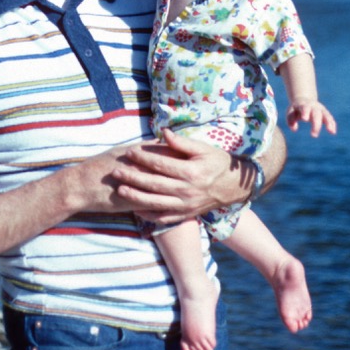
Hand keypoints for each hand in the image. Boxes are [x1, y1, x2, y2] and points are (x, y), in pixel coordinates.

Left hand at [108, 130, 242, 225]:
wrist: (234, 187)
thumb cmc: (217, 163)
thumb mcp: (203, 149)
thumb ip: (182, 142)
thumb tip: (163, 132)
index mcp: (191, 172)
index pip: (162, 164)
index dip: (144, 158)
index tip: (129, 152)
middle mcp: (187, 190)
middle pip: (154, 184)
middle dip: (133, 177)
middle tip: (115, 172)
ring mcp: (186, 205)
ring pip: (156, 202)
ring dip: (137, 197)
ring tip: (120, 190)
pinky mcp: (186, 215)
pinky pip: (165, 217)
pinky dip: (150, 215)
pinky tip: (136, 209)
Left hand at [286, 99, 336, 136]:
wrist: (304, 100)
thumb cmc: (296, 109)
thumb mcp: (291, 111)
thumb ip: (291, 119)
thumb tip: (294, 129)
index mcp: (304, 105)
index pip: (305, 108)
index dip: (305, 113)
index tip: (304, 119)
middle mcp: (314, 107)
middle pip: (317, 114)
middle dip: (316, 124)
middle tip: (313, 135)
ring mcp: (321, 109)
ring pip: (326, 115)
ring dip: (329, 123)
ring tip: (331, 131)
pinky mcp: (325, 113)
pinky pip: (330, 118)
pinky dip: (332, 124)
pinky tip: (333, 132)